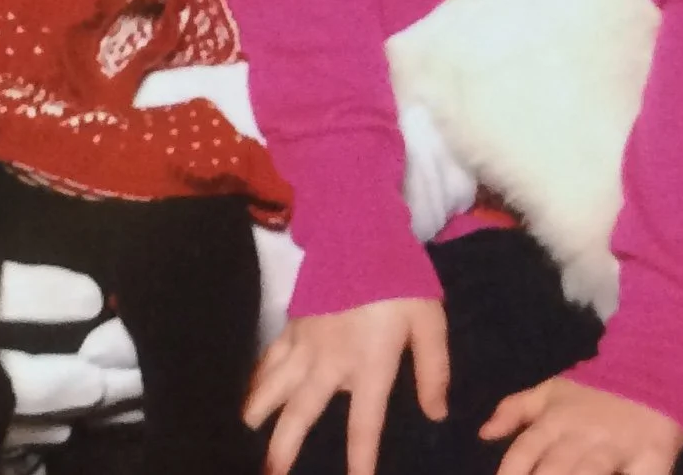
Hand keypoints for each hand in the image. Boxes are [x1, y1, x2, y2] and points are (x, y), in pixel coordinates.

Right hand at [245, 299, 447, 474]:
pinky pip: (270, 356)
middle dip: (285, 447)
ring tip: (246, 433)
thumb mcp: (429, 323)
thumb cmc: (399, 280)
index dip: (360, 458)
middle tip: (270, 474)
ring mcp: (306, 341)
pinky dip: (256, 376)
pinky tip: (249, 390)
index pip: (364, 423)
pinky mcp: (293, 323)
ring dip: (259, 411)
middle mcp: (330, 360)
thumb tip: (436, 415)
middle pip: (302, 411)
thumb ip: (433, 370)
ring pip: (275, 384)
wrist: (359, 231)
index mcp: (368, 364)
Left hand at [479, 376, 682, 474]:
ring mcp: (618, 448)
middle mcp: (583, 435)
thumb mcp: (551, 393)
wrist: (652, 373)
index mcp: (556, 420)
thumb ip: (515, 410)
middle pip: (555, 468)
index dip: (510, 473)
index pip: (525, 451)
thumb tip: (483, 434)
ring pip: (591, 473)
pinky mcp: (653, 459)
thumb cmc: (595, 393)